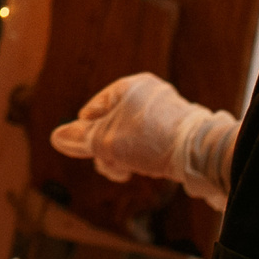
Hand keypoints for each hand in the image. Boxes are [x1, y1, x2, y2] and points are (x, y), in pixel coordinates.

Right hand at [50, 72, 208, 183]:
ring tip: (130, 171)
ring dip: (123, 156)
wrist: (201, 153)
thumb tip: (57, 138)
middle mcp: (147, 93)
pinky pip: (150, 141)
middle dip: (107, 150)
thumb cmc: (150, 140)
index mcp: (127, 86)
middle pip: (110, 125)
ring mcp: (165, 109)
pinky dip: (143, 155)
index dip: (88, 137)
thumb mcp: (106, 141)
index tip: (97, 155)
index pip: (91, 112)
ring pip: (129, 136)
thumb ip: (79, 139)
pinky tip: (148, 168)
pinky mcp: (179, 127)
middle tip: (115, 169)